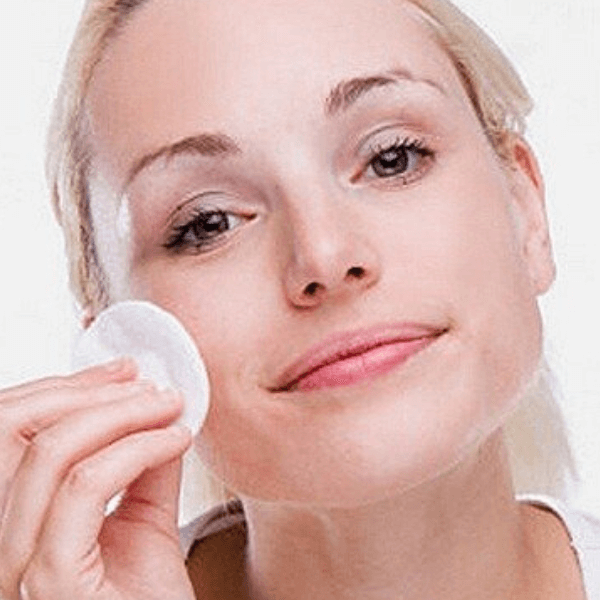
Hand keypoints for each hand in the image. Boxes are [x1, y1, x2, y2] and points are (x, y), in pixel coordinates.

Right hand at [0, 359, 195, 599]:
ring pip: (48, 452)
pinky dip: (135, 448)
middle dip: (87, 390)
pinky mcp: (50, 584)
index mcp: (19, 521)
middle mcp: (2, 542)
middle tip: (149, 382)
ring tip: (170, 407)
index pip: (8, 433)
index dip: (64, 387)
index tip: (126, 369)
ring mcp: (17, 566)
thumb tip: (156, 405)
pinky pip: (84, 488)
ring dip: (119, 412)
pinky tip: (176, 439)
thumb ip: (144, 465)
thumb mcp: (145, 520)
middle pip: (11, 429)